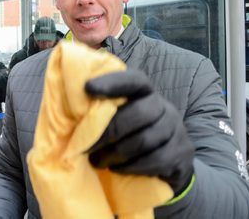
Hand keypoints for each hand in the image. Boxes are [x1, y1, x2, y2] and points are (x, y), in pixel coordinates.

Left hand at [85, 69, 193, 194]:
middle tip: (84, 147)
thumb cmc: (132, 138)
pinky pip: (155, 160)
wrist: (169, 166)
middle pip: (137, 114)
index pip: (134, 80)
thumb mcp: (120, 120)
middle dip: (106, 132)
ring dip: (114, 154)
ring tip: (96, 161)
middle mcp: (164, 107)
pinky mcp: (182, 153)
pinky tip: (116, 168)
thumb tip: (65, 109)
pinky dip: (131, 166)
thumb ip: (102, 111)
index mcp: (145, 93)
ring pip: (143, 140)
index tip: (87, 88)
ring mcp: (176, 130)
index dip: (112, 82)